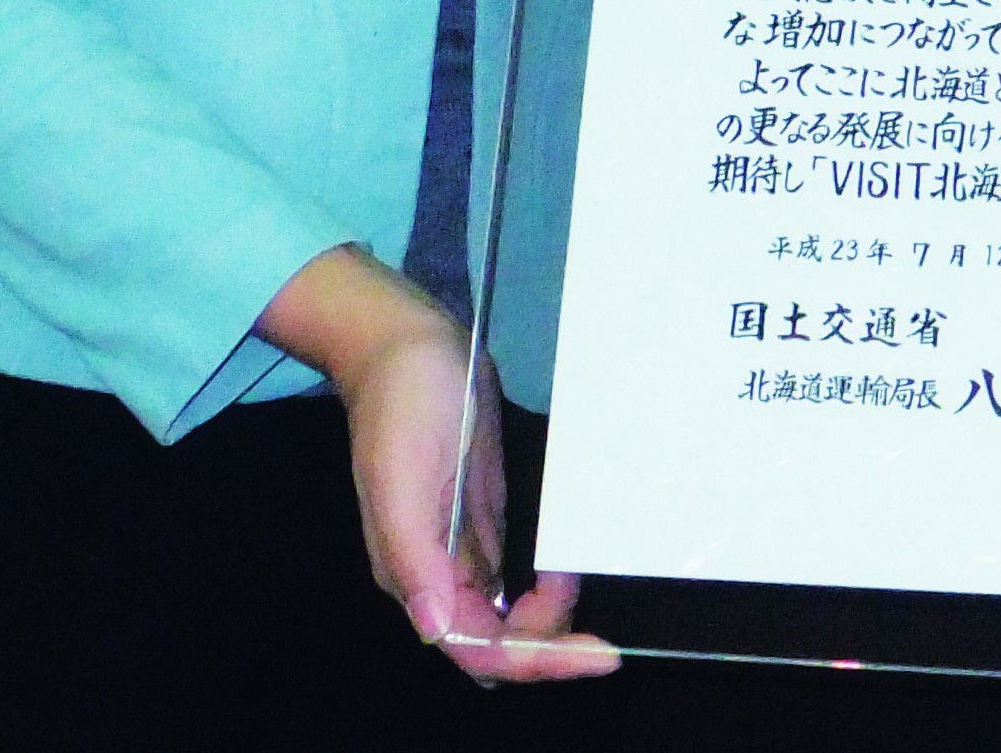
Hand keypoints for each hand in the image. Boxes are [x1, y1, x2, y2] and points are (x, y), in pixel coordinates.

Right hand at [257, 245, 616, 682]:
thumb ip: (412, 556)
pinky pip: (516, 578)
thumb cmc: (404, 402)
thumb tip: (435, 628)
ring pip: (510, 618)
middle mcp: (437, 574)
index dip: (535, 660)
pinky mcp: (480, 521)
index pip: (477, 649)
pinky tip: (573, 563)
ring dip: (552, 616)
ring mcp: (460, 548)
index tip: (596, 652)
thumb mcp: (400, 473)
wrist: (406, 341)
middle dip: (550, 643)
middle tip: (600, 619)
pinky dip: (548, 585)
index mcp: (414, 573)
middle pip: (498, 644)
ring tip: (584, 573)